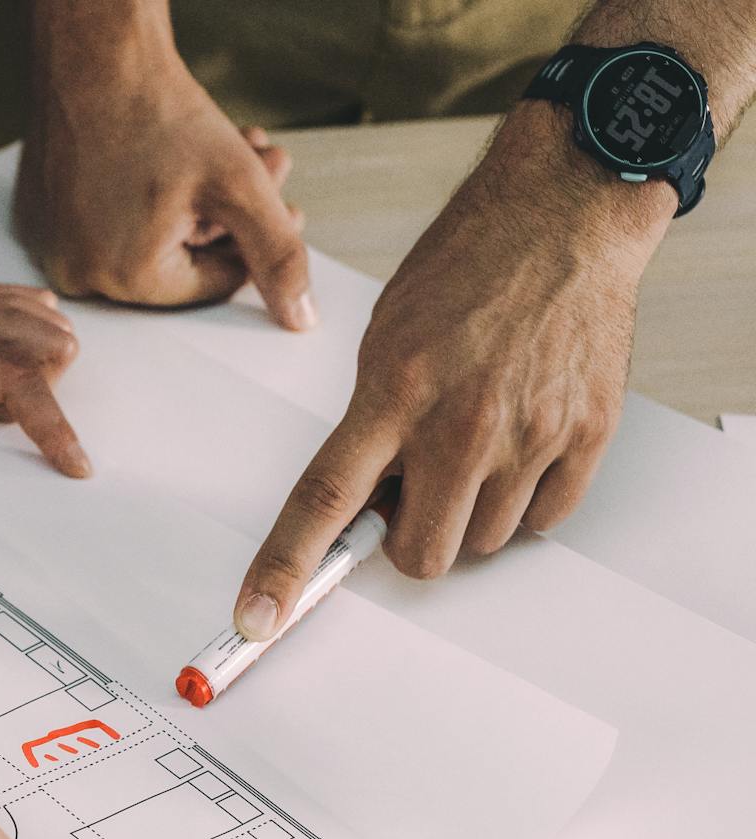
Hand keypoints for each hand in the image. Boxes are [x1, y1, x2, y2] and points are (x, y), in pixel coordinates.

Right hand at [15, 1, 312, 328]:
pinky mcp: (37, 217)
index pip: (212, 283)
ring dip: (193, 203)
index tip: (279, 203)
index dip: (253, 240)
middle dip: (226, 216)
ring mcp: (50, 245)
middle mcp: (78, 273)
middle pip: (177, 261)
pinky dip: (140, 198)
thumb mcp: (239, 185)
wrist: (94, 56)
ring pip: (144, 240)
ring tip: (223, 152)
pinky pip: (103, 224)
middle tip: (261, 166)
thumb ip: (277, 254)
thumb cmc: (159, 113)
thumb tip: (301, 317)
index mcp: (126, 279)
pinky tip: (165, 159)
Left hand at [232, 106, 672, 639]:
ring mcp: (529, 434)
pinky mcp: (585, 435)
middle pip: (418, 553)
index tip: (257, 617)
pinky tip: (518, 446)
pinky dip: (524, 501)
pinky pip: (543, 519)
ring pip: (482, 542)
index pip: (322, 502)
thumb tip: (363, 501)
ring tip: (474, 445)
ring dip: (468, 515)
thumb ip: (372, 424)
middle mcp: (460, 424)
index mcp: (392, 394)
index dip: (285, 569)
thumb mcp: (386, 340)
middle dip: (407, 539)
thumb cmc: (466, 267)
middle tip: (414, 489)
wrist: (562, 217)